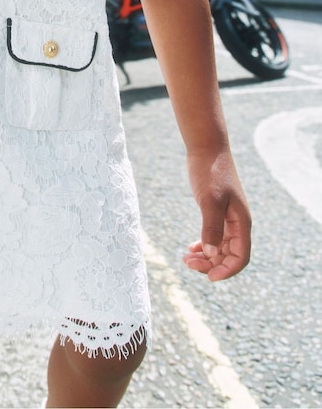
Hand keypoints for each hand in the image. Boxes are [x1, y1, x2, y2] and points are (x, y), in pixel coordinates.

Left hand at [183, 150, 250, 280]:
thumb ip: (211, 226)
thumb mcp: (209, 200)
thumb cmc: (210, 173)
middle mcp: (238, 223)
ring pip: (220, 247)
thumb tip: (211, 253)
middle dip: (210, 264)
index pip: (241, 257)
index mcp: (241, 222)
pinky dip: (204, 244)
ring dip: (206, 256)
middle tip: (187, 263)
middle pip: (229, 255)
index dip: (227, 270)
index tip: (208, 278)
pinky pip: (214, 236)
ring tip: (185, 258)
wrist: (206, 149)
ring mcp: (228, 217)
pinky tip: (191, 248)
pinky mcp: (217, 211)